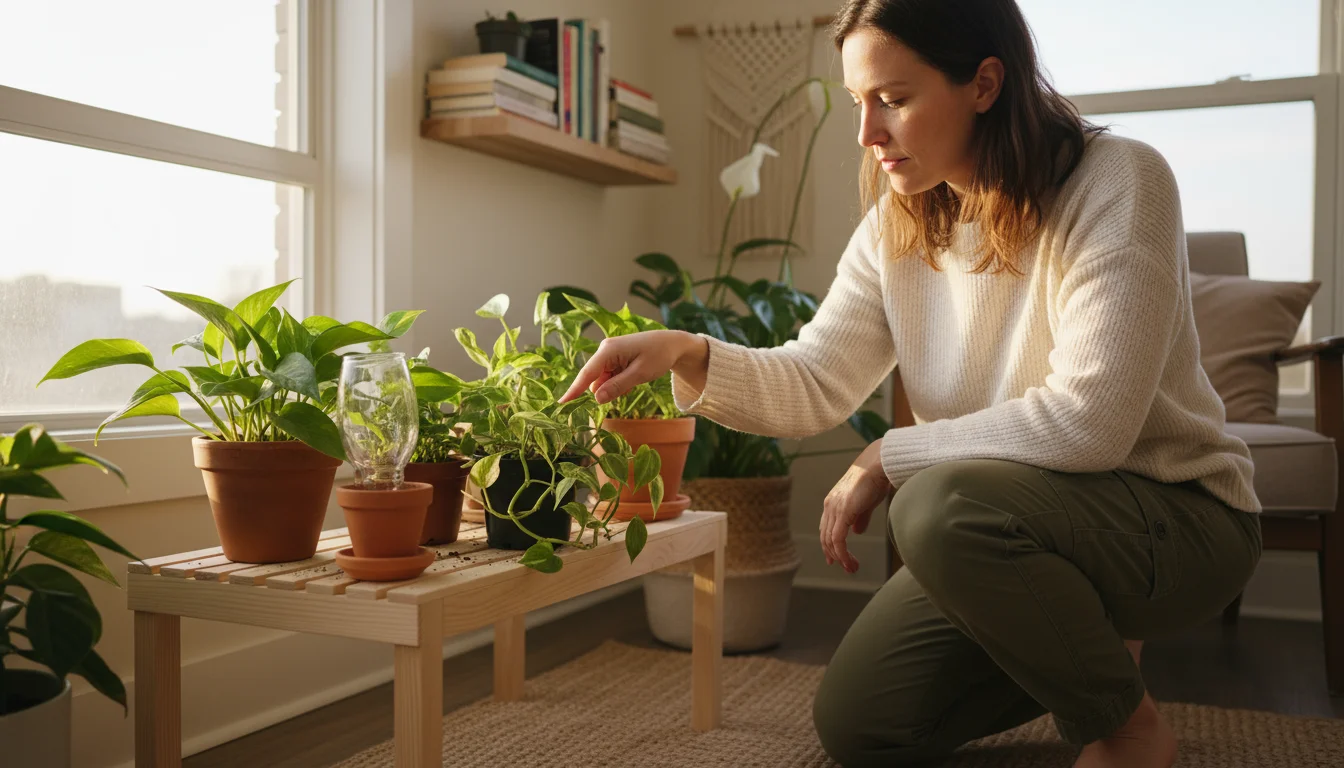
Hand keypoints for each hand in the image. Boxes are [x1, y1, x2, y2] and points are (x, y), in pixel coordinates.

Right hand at [558, 330, 703, 404]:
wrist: (672, 343)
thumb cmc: (659, 355)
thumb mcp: (640, 374)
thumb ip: (617, 386)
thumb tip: (596, 398)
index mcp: (608, 350)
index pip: (587, 374)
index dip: (574, 390)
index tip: (561, 404)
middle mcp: (604, 350)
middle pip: (594, 379)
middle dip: (606, 389)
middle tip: (630, 383)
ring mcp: (609, 354)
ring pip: (602, 380)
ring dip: (615, 386)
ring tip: (636, 377)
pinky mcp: (614, 358)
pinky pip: (610, 377)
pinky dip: (619, 382)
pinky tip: (634, 376)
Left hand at [820, 439, 891, 573]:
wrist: (879, 464)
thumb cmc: (875, 479)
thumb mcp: (866, 502)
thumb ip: (860, 517)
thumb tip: (857, 532)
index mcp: (833, 502)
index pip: (826, 528)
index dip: (829, 545)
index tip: (835, 559)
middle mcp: (829, 505)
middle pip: (825, 537)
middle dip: (835, 555)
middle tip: (847, 568)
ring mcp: (834, 508)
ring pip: (830, 540)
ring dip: (841, 557)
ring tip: (852, 568)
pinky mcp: (843, 512)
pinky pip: (838, 539)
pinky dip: (842, 553)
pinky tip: (849, 561)